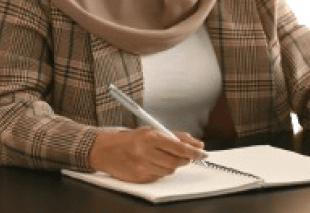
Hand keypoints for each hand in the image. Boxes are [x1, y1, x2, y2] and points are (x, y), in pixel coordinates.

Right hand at [88, 127, 206, 182]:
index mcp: (150, 137)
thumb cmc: (132, 138)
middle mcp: (145, 152)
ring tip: (165, 157)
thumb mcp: (153, 130)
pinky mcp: (138, 178)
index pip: (178, 147)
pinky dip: (161, 171)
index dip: (193, 152)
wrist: (106, 149)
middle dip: (185, 159)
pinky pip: (158, 177)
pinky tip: (154, 163)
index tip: (203, 153)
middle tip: (187, 156)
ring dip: (172, 165)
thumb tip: (197, 144)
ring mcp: (141, 167)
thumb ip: (176, 136)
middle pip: (176, 162)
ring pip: (169, 171)